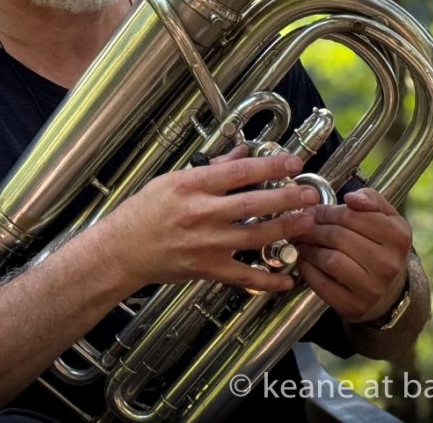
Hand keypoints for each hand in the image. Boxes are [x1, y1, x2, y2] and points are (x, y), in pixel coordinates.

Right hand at [100, 146, 319, 293]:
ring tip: (307, 221)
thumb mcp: (172, 180)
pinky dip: (267, 280)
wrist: (122, 250)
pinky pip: (243, 275)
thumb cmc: (143, 213)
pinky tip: (287, 279)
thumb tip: (241, 152)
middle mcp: (201, 214)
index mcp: (192, 186)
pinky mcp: (206, 268)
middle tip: (310, 193)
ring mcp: (205, 243)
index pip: (239, 172)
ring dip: (285, 229)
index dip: (270, 166)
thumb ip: (211, 167)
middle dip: (287, 197)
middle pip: (253, 204)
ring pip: (255, 236)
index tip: (293, 163)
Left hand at [293, 187, 411, 322]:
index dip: (328, 211)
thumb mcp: (387, 219)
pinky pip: (322, 284)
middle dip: (315, 227)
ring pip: (330, 259)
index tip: (315, 210)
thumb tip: (351, 198)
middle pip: (339, 236)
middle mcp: (388, 263)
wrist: (388, 292)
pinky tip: (305, 261)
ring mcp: (372, 287)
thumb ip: (371, 199)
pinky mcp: (354, 305)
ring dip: (309, 247)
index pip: (353, 215)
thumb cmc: (381, 248)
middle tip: (302, 225)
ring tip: (303, 241)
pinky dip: (308, 269)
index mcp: (398, 236)